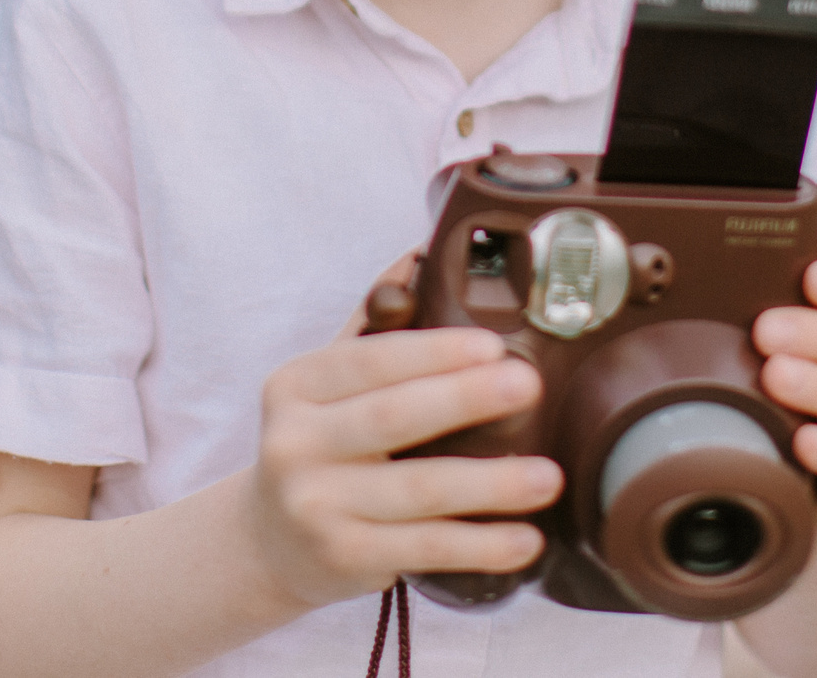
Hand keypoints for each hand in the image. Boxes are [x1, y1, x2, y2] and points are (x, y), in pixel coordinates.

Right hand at [248, 299, 560, 608]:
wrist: (268, 544)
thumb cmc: (319, 447)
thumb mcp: (325, 386)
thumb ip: (371, 326)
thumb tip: (420, 255)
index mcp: (296, 386)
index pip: (368, 360)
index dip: (432, 352)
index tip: (492, 345)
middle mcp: (295, 444)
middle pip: (391, 418)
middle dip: (464, 400)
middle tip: (528, 386)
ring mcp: (315, 507)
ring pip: (416, 491)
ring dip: (489, 484)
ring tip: (547, 477)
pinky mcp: (342, 560)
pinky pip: (423, 550)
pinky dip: (479, 546)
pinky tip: (525, 540)